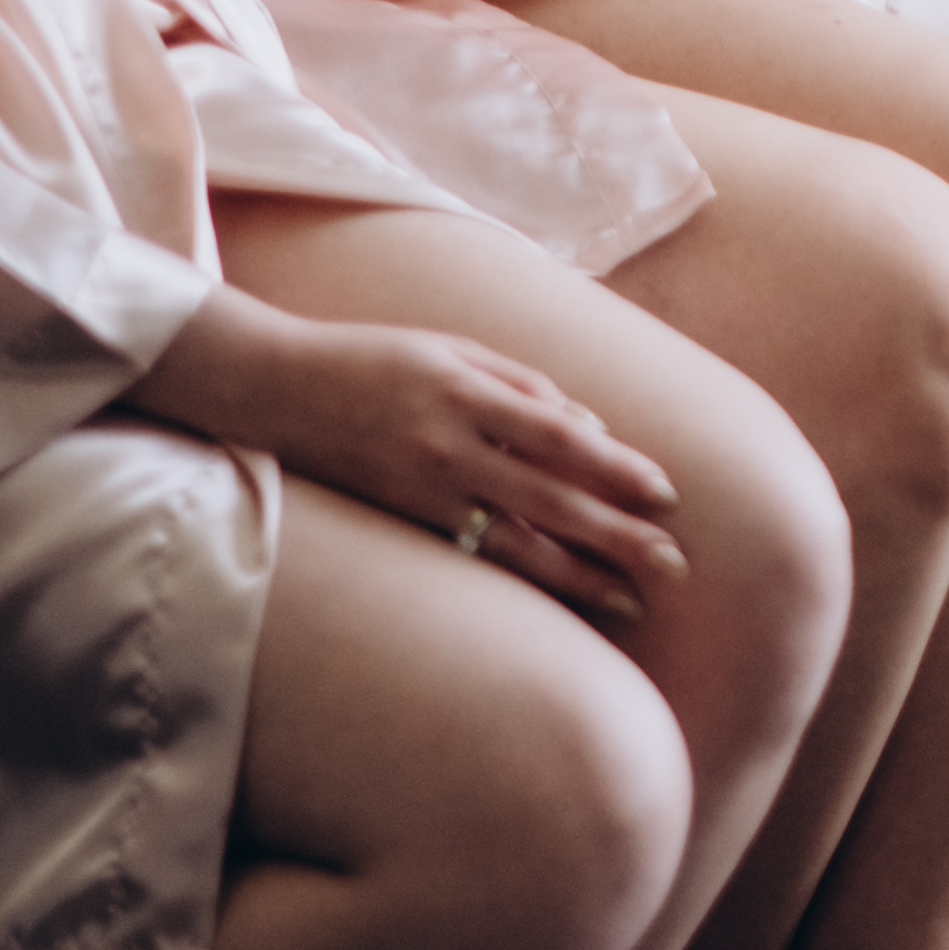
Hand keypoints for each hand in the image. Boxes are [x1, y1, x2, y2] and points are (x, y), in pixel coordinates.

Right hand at [129, 294, 687, 624]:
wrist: (274, 387)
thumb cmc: (373, 358)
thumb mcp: (452, 349)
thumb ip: (524, 385)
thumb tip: (591, 430)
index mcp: (466, 393)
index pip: (562, 438)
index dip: (617, 468)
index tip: (667, 493)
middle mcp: (448, 448)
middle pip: (550, 501)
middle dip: (617, 536)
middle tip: (674, 566)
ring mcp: (421, 492)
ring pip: (515, 544)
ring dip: (579, 576)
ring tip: (632, 600)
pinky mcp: (401, 519)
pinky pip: (472, 555)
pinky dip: (522, 576)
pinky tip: (561, 596)